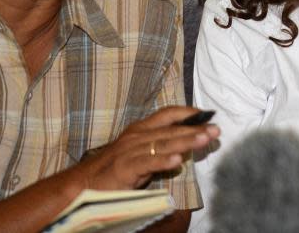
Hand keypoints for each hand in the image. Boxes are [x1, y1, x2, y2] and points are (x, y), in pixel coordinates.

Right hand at [76, 106, 219, 190]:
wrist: (82, 185)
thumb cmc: (113, 171)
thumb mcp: (139, 155)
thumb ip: (159, 149)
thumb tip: (183, 148)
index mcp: (140, 129)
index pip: (167, 114)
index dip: (188, 112)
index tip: (207, 113)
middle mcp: (137, 135)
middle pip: (171, 128)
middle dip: (195, 128)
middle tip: (216, 128)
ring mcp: (130, 150)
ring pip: (163, 143)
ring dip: (186, 140)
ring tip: (204, 139)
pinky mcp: (125, 167)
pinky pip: (147, 162)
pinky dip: (163, 160)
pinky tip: (178, 159)